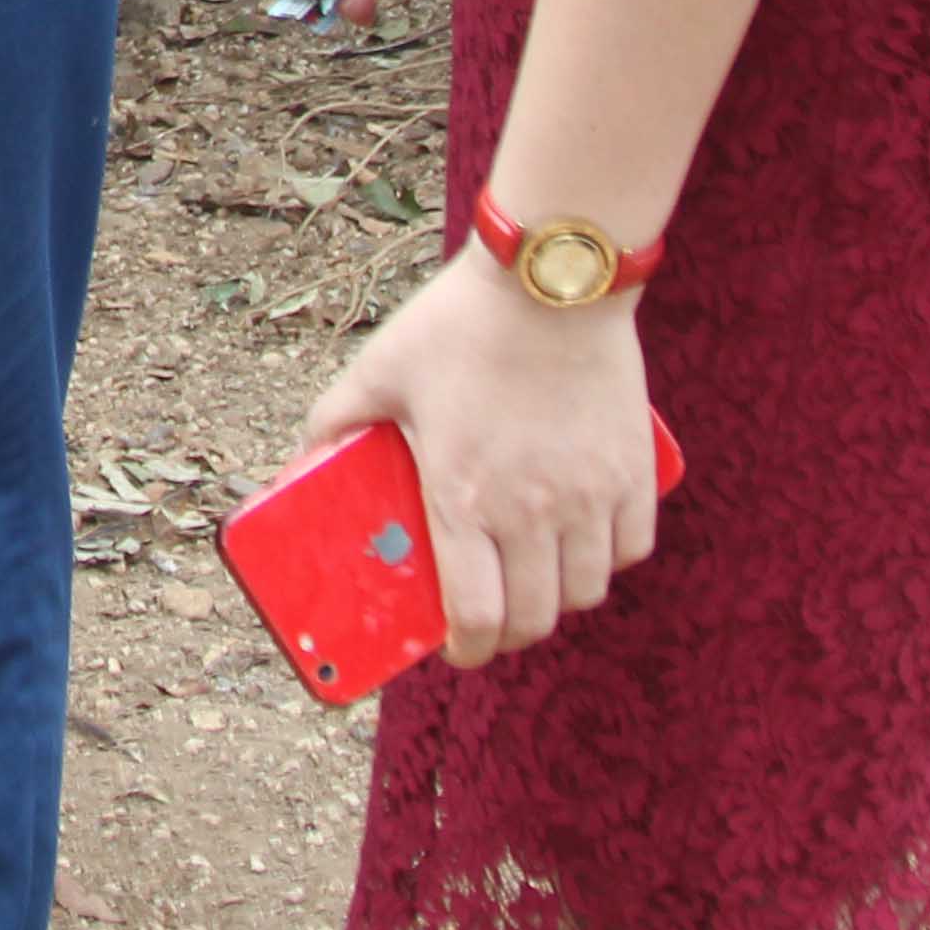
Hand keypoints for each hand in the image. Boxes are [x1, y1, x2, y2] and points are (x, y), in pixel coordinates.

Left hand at [296, 250, 657, 669]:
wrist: (550, 278)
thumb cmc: (459, 324)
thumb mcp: (379, 371)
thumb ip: (333, 422)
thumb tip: (296, 465)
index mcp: (463, 497)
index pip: (475, 616)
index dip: (466, 650)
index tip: (456, 649)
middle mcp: (532, 510)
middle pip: (533, 618)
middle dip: (508, 633)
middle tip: (490, 616)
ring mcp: (590, 495)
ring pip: (586, 591)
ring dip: (557, 599)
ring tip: (533, 578)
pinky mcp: (633, 472)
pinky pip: (630, 547)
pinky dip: (606, 560)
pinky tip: (582, 542)